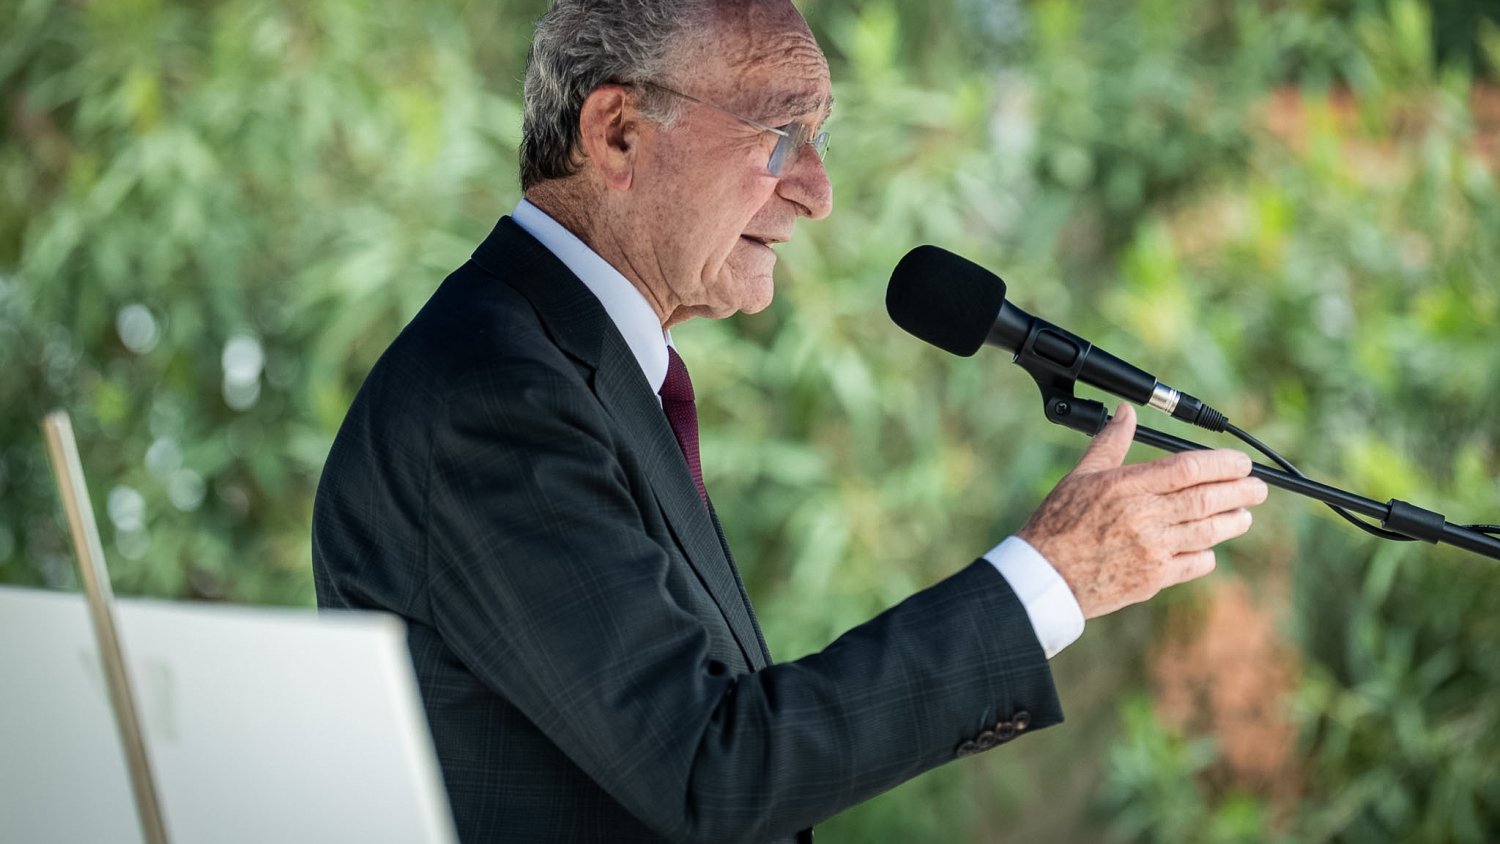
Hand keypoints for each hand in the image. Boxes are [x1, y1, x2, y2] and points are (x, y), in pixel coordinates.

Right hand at [1017, 404, 1268, 618]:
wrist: (1045, 575)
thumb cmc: (1058, 523)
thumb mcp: (1081, 475)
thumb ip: (1110, 442)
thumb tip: (1126, 412)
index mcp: (1128, 487)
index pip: (1188, 468)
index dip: (1222, 464)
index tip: (1240, 463)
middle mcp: (1145, 517)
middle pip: (1206, 500)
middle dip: (1240, 492)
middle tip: (1258, 488)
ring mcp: (1152, 550)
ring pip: (1207, 532)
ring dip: (1232, 522)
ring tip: (1244, 515)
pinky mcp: (1153, 579)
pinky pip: (1193, 564)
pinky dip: (1207, 554)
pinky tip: (1209, 547)